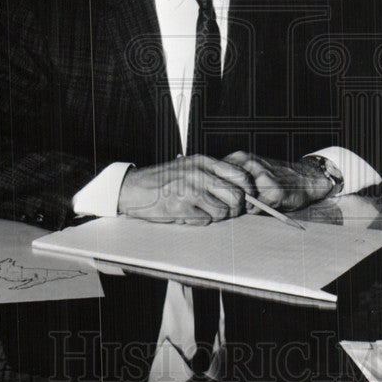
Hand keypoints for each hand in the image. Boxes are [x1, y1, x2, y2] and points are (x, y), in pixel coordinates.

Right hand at [117, 155, 255, 224]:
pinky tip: (187, 213)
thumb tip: (242, 190)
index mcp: (204, 161)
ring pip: (223, 211)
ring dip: (216, 216)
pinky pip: (205, 220)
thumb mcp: (190, 167)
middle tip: (226, 210)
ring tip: (202, 211)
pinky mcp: (180, 206)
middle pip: (237, 196)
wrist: (133, 188)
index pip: (241, 175)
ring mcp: (189, 189)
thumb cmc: (164, 180)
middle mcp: (199, 173)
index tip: (247, 200)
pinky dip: (199, 221)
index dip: (249, 191)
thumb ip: (213, 174)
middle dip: (235, 208)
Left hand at [221, 151, 332, 211]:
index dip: (216, 193)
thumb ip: (230, 180)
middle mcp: (249, 164)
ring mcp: (262, 176)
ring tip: (256, 203)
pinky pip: (255, 209)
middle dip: (228, 202)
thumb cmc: (273, 178)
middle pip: (224, 192)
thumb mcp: (249, 171)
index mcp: (239, 158)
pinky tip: (269, 204)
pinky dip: (258, 211)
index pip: (214, 177)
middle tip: (239, 206)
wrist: (306, 178)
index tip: (222, 200)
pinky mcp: (274, 190)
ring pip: (240, 201)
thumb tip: (210, 198)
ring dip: (244, 207)